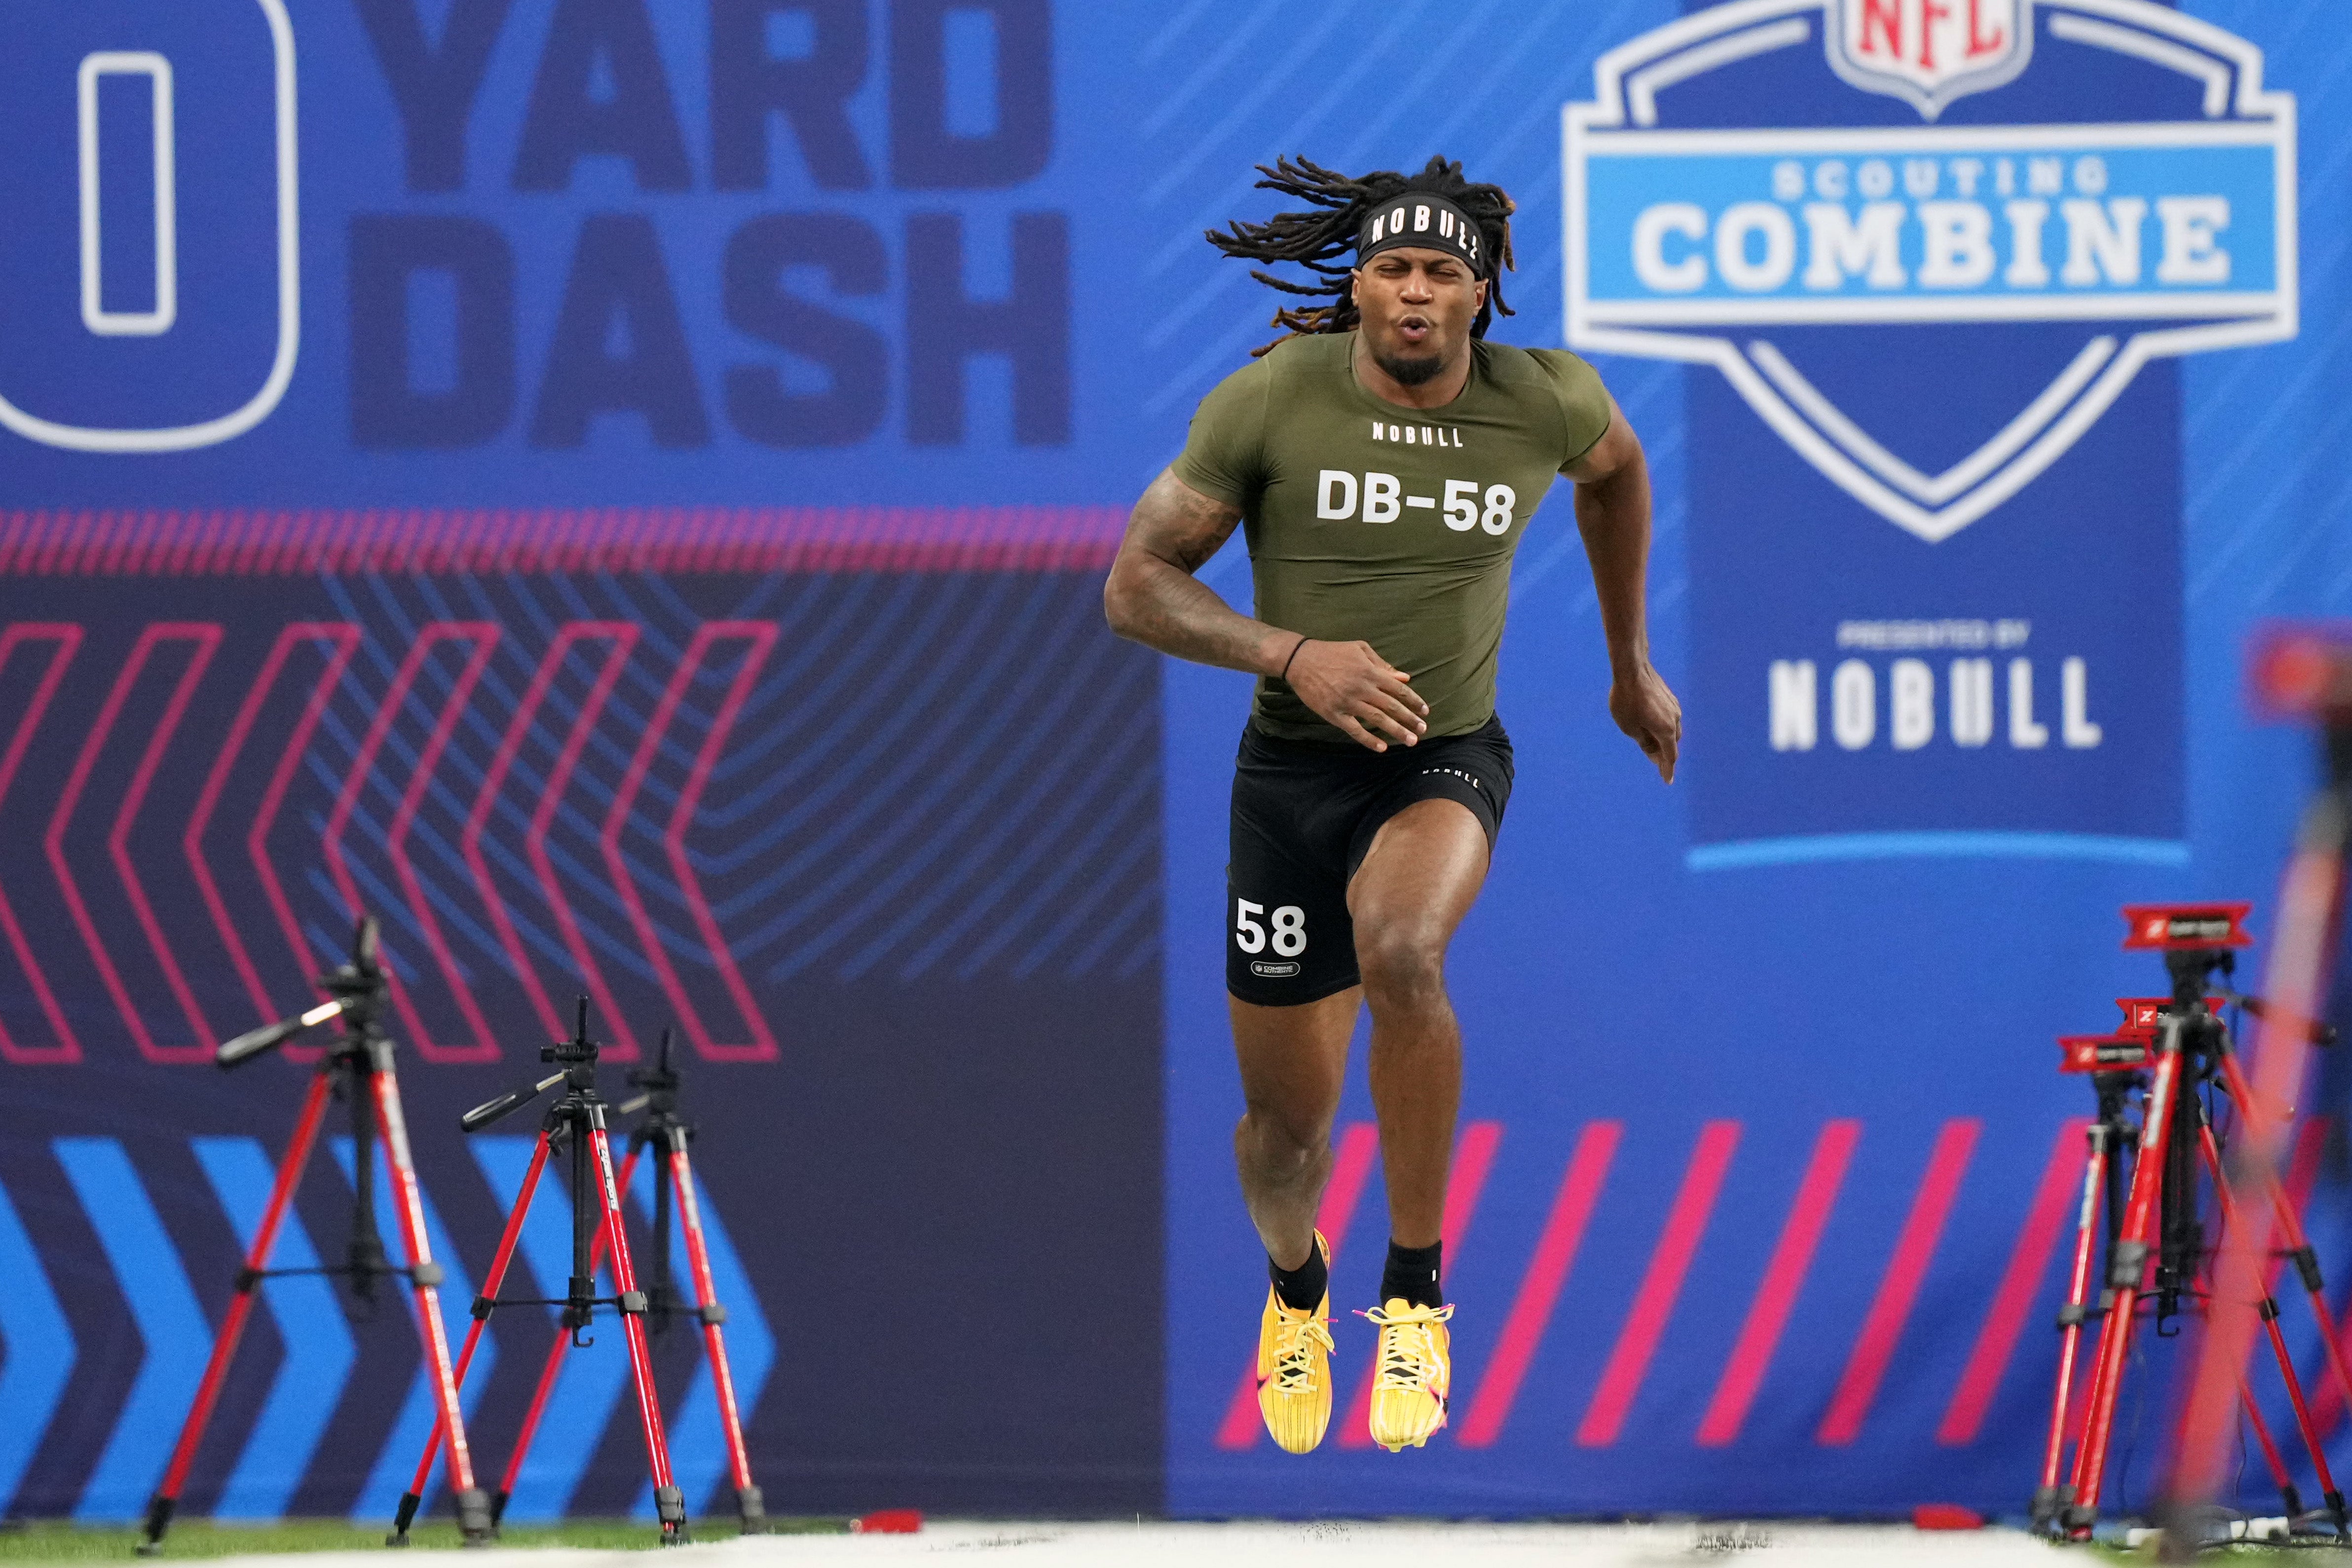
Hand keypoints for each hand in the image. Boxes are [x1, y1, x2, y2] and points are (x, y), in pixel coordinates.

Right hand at [1284, 639, 1428, 751]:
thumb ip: (1382, 664)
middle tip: (1423, 730)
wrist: (1300, 660)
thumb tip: (1404, 678)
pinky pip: (1355, 730)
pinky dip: (1369, 739)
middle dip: (1410, 719)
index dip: (1414, 701)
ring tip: (1411, 741)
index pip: (1399, 690)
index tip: (1425, 711)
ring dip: (1396, 731)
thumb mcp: (1360, 649)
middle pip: (1392, 706)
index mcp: (1371, 672)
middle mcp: (1363, 688)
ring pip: (1378, 719)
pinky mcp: (1335, 713)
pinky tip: (1382, 747)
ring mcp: (1348, 702)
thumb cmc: (1332, 652)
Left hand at [1610, 662, 1681, 781]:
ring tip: (1649, 741)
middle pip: (1672, 743)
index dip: (1667, 769)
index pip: (1670, 756)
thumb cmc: (1626, 700)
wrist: (1632, 669)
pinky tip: (1649, 722)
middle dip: (1664, 753)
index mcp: (1665, 730)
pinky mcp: (1670, 698)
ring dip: (1663, 738)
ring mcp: (1674, 707)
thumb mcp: (1629, 727)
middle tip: (1653, 759)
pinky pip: (1669, 718)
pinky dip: (1662, 726)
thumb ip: (1644, 742)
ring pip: (1671, 730)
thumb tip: (1654, 752)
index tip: (1667, 780)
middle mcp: (1675, 719)